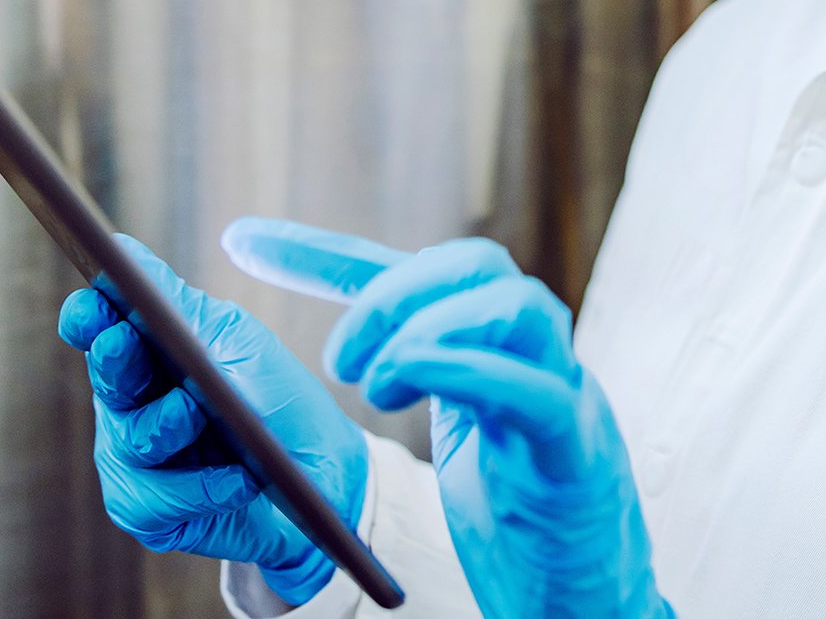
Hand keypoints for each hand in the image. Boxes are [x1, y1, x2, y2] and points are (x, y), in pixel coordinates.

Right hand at [57, 234, 366, 605]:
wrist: (324, 481)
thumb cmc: (280, 402)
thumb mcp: (235, 341)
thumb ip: (177, 305)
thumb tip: (123, 250)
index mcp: (150, 352)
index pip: (98, 327)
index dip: (86, 317)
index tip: (90, 308)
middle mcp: (132, 402)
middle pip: (104, 377)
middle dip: (116, 361)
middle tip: (126, 344)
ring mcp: (134, 458)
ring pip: (126, 442)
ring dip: (172, 429)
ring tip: (210, 421)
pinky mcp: (149, 509)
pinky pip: (149, 499)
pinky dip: (201, 487)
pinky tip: (237, 479)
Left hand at [325, 237, 673, 618]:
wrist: (583, 600)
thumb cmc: (521, 519)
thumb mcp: (460, 432)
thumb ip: (420, 375)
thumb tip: (342, 351)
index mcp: (501, 345)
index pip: (419, 272)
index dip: (325, 252)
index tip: (242, 242)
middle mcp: (538, 356)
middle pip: (480, 266)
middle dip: (394, 293)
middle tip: (340, 361)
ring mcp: (567, 398)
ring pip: (519, 306)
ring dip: (429, 328)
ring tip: (375, 384)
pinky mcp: (577, 456)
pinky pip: (534, 393)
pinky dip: (466, 373)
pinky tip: (405, 387)